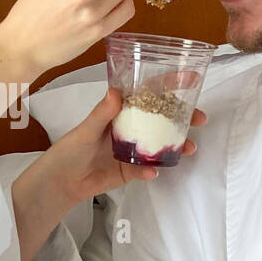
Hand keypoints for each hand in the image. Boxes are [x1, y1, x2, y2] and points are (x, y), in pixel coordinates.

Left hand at [47, 86, 205, 208]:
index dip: (169, 85)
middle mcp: (130, 128)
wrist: (61, 181)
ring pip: (160, 144)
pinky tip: (153, 171)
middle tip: (200, 118)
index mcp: (120, 112)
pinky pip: (145, 169)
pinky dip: (151, 170)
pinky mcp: (129, 171)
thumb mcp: (86, 129)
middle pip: (161, 119)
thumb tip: (116, 93)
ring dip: (176, 145)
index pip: (148, 94)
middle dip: (183, 118)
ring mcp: (132, 150)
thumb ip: (102, 114)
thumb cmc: (70, 149)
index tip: (190, 80)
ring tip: (189, 148)